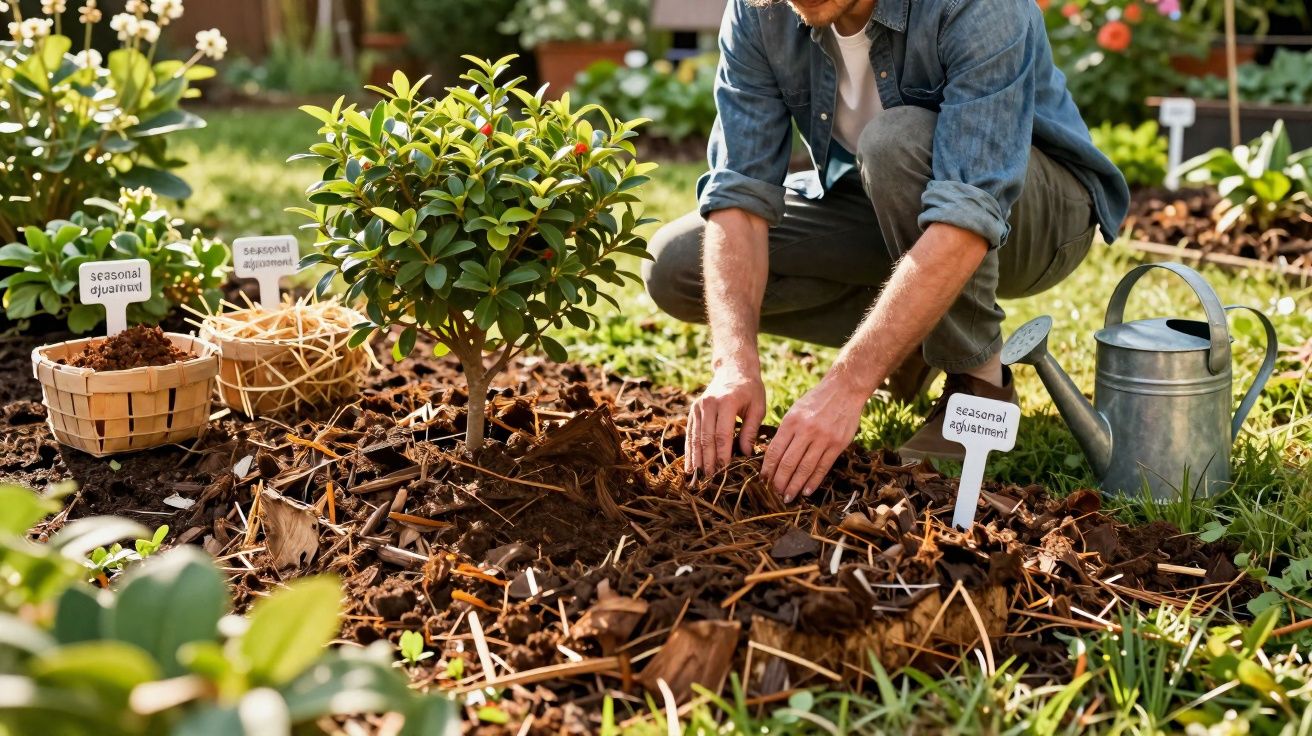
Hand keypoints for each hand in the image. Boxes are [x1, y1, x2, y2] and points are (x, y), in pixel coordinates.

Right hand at [687, 357, 765, 477]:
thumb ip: (751, 430)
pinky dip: (690, 450)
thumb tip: (746, 454)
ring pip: (696, 437)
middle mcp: (708, 404)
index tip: (724, 472)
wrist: (733, 368)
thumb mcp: (757, 407)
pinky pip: (690, 433)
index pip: (722, 434)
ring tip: (698, 478)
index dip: (722, 455)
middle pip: (706, 438)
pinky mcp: (693, 410)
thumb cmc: (750, 390)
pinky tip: (690, 466)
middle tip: (711, 480)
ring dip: (697, 459)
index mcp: (726, 402)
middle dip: (708, 461)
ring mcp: (698, 407)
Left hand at [762, 373, 865, 501]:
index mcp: (791, 421)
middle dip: (779, 482)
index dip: (768, 469)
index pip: (775, 451)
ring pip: (805, 468)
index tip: (763, 481)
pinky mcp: (838, 444)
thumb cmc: (816, 401)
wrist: (844, 389)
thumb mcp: (795, 411)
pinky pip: (823, 467)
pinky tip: (806, 491)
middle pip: (788, 463)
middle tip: (774, 494)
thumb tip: (773, 457)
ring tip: (788, 497)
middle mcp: (806, 430)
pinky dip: (813, 481)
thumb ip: (786, 432)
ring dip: (795, 486)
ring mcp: (823, 438)